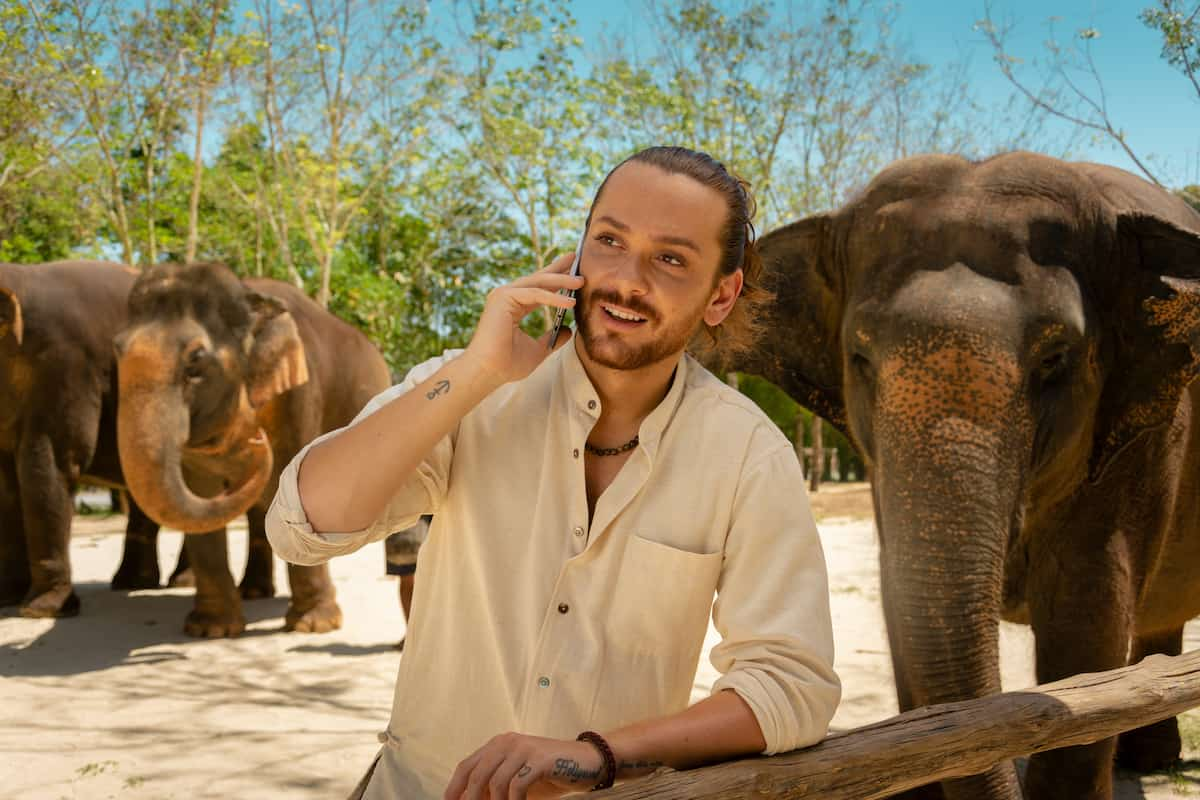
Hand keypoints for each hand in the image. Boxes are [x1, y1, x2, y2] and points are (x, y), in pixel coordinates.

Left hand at [443, 732, 604, 799]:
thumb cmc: (550, 773)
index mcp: (498, 744)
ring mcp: (523, 748)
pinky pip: (517, 785)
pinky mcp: (539, 759)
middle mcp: (507, 742)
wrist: (587, 761)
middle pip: (476, 775)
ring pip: (495, 782)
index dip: (454, 788)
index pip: (466, 766)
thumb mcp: (517, 779)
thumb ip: (495, 786)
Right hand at [463, 252, 583, 385]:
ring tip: (581, 281)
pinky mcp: (503, 298)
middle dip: (559, 268)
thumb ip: (552, 338)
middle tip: (576, 257)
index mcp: (513, 306)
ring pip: (538, 283)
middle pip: (538, 278)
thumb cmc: (507, 365)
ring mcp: (503, 295)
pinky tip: (570, 301)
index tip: (574, 274)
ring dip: (561, 280)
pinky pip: (534, 294)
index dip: (557, 280)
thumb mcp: (538, 350)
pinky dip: (553, 297)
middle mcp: (507, 297)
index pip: (539, 289)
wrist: (488, 372)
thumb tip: (568, 329)